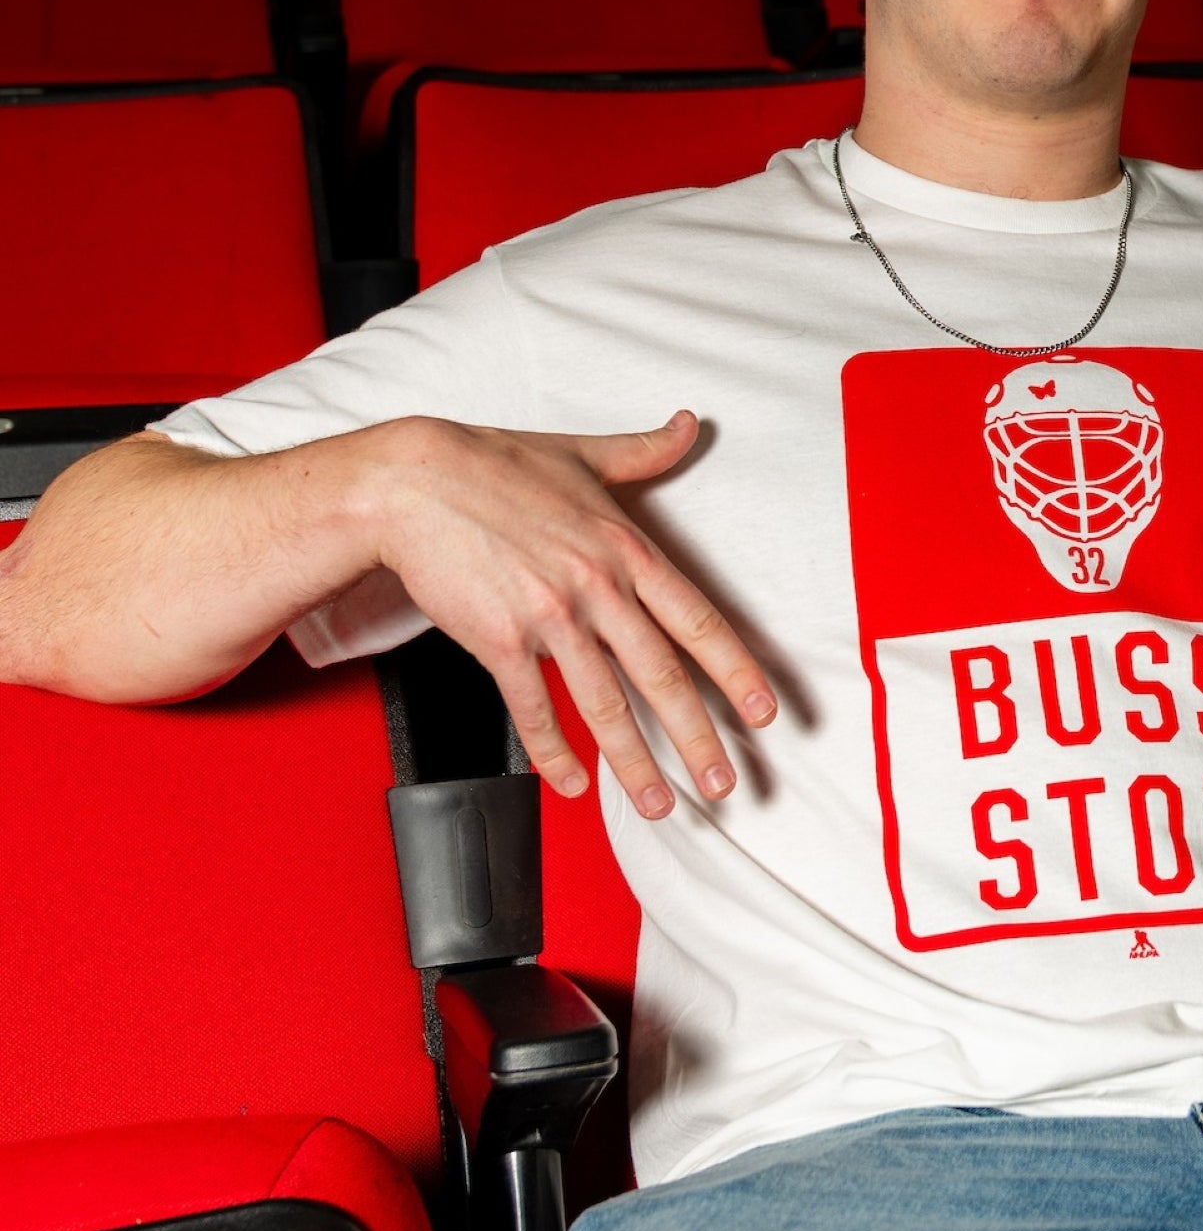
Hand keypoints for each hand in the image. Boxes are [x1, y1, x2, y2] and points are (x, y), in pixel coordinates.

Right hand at [365, 411, 774, 817]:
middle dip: (699, 739)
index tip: (764, 714)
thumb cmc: (494, 464)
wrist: (411, 482)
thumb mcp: (583, 452)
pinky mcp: (499, 641)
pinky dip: (553, 754)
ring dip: (635, 765)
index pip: (698, 622)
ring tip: (661, 805)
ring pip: (605, 705)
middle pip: (662, 677)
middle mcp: (598, 587)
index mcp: (627, 548)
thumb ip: (645, 451)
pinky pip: (534, 711)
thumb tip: (689, 424)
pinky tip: (569, 786)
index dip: (736, 672)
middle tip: (725, 784)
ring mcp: (550, 618)